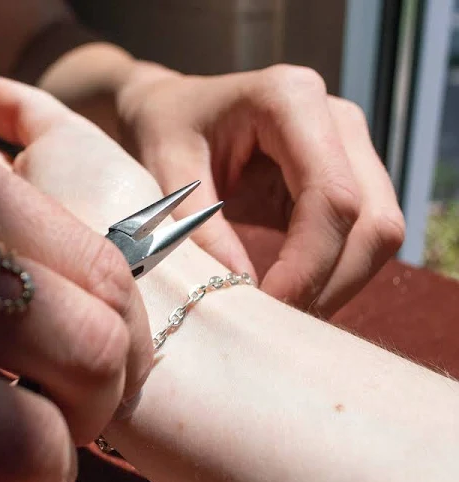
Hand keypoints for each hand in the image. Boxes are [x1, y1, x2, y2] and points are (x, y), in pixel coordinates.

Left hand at [115, 62, 404, 316]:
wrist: (172, 112)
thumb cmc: (164, 132)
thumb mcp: (166, 174)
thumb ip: (200, 230)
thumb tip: (244, 290)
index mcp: (292, 99)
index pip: (332, 196)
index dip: (308, 264)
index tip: (267, 305)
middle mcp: (336, 120)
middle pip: (372, 221)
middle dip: (330, 282)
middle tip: (277, 322)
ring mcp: (348, 148)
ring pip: (378, 234)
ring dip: (337, 284)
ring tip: (283, 313)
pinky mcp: (344, 178)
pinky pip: (360, 237)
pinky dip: (333, 273)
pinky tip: (293, 293)